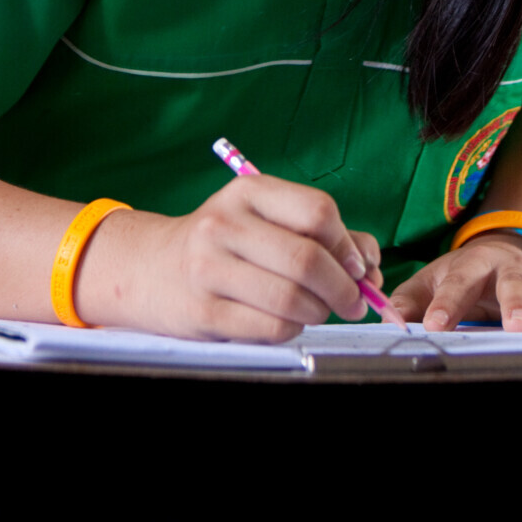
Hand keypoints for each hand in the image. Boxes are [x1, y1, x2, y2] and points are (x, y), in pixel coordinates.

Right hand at [79, 175, 382, 342]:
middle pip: (309, 260)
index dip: (348, 245)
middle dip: (344, 289)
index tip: (357, 266)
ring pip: (293, 300)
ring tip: (317, 311)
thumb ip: (324, 234)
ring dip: (319, 312)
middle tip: (353, 302)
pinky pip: (272, 328)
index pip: (319, 212)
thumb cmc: (226, 243)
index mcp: (249, 192)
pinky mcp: (204, 311)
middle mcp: (225, 224)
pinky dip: (292, 329)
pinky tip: (287, 321)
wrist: (150, 267)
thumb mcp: (265, 219)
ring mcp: (210, 268)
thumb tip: (371, 267)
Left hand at [389, 231, 521, 332]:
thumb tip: (388, 320)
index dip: (447, 303)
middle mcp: (512, 269)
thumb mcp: (431, 282)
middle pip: (514, 282)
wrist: (501, 248)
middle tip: (515, 326)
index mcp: (473, 265)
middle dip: (516, 304)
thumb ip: (410, 301)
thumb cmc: (462, 275)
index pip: (457, 282)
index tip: (435, 325)